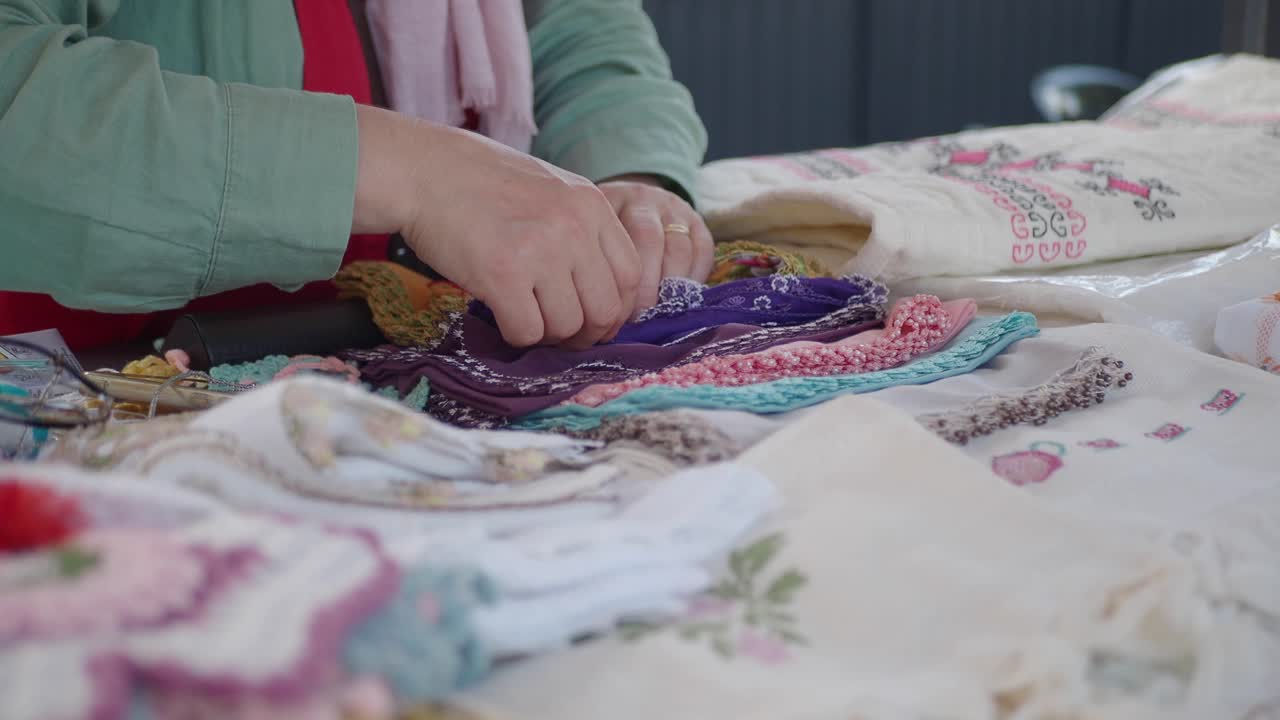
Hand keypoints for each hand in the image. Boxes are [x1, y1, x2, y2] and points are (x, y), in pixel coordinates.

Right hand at [352, 106, 640, 348]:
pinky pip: (527, 331)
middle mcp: (573, 227)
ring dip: (548, 334)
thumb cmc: (480, 182)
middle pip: (606, 308)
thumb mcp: (551, 188)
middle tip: (561, 332)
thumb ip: (582, 229)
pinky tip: (502, 315)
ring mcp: (539, 250)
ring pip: (567, 326)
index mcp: (591, 204)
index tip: (593, 318)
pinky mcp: (501, 274)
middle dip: (586, 332)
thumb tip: (602, 291)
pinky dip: (516, 335)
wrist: (422, 170)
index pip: (631, 276)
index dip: (616, 309)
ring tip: (526, 316)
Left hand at [598, 176, 713, 314]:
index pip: (615, 237)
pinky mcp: (697, 222)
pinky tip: (681, 298)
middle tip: (640, 316)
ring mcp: (673, 209)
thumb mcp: (587, 239)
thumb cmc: (601, 234)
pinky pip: (703, 250)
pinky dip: (694, 278)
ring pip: (679, 247)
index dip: (620, 280)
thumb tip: (599, 311)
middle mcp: (642, 200)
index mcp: (608, 201)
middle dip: (646, 285)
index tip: (616, 310)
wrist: (631, 204)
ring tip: (660, 311)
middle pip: (648, 239)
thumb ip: (591, 266)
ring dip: (671, 286)